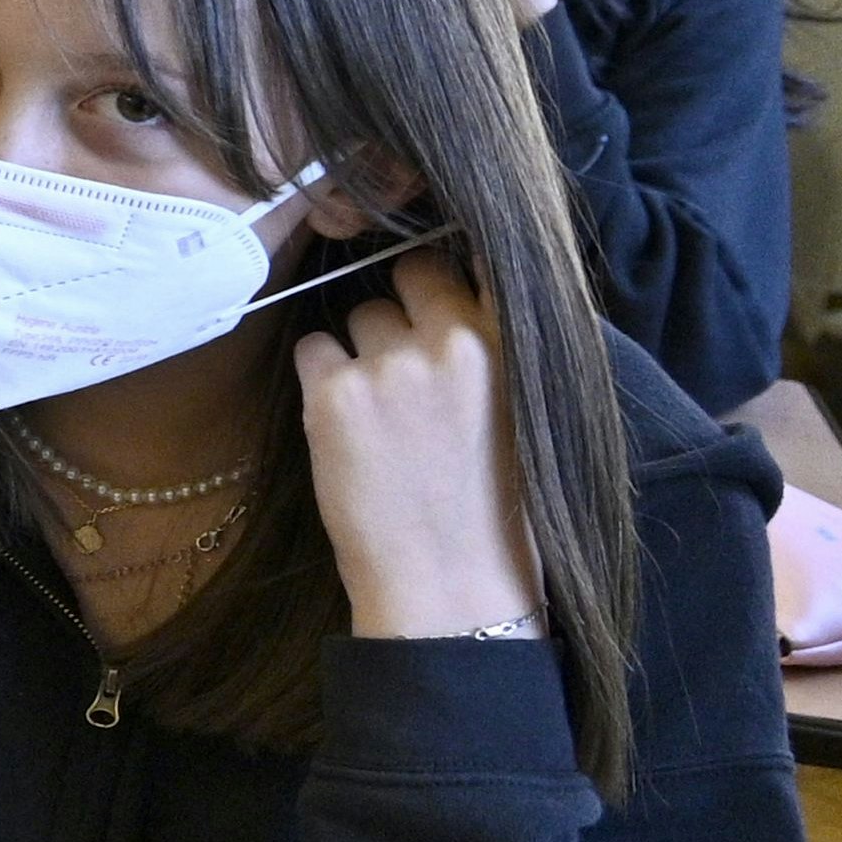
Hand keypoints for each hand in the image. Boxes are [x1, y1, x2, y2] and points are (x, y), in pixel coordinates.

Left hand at [295, 249, 539, 636]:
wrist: (451, 584)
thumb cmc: (498, 509)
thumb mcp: (528, 410)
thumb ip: (500, 348)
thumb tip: (470, 290)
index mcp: (515, 343)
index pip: (477, 257)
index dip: (451, 270)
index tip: (439, 291)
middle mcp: (454, 340)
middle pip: (411, 273)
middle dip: (404, 304)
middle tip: (404, 355)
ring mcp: (390, 363)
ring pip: (360, 313)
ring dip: (362, 347)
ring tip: (380, 406)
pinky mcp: (334, 392)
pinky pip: (313, 347)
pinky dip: (322, 375)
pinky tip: (343, 418)